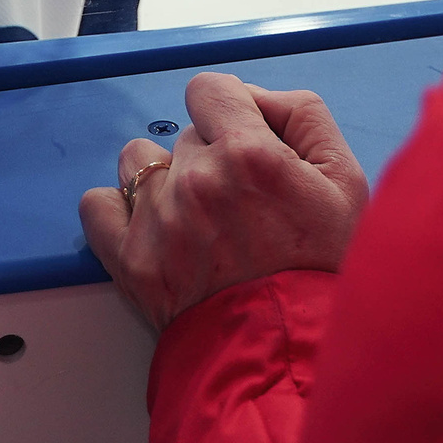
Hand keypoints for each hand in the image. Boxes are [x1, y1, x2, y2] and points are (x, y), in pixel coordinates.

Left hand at [79, 71, 369, 333]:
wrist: (288, 353)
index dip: (227, 110)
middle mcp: (196, 180)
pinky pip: (97, 205)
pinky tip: (151, 228)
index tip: (240, 141)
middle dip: (208, 156)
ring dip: (162, 179)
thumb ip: (301, 116)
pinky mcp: (129, 259)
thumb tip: (253, 98)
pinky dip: (118, 211)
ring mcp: (157, 220)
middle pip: (182, 134)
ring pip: (138, 161)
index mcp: (248, 154)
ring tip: (195, 217)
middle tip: (238, 202)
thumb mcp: (345, 180)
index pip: (208, 89)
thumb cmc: (321, 270)